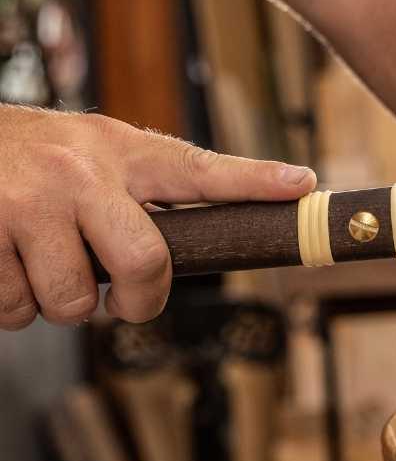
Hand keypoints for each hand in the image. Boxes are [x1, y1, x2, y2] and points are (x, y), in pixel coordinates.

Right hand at [0, 106, 315, 328]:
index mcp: (120, 153)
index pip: (199, 170)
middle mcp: (80, 172)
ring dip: (58, 304)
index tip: (301, 184)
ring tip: (41, 266)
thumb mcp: (92, 152)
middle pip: (145, 265)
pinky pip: (14, 308)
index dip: (254, 180)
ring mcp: (29, 201)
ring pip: (72, 302)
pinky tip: (4, 265)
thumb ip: (143, 191)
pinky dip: (10, 305)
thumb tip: (192, 249)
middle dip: (138, 302)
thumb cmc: (28, 156)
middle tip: (125, 301)